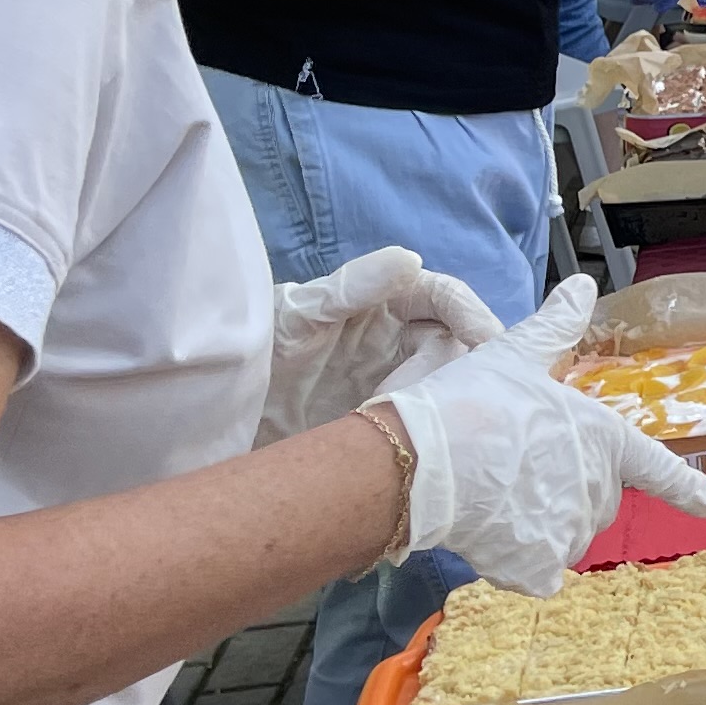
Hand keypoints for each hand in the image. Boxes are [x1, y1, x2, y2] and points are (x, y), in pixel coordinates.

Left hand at [262, 248, 503, 441]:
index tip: (487, 342)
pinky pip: (427, 422)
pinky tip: (437, 443)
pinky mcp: (388, 423)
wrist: (218, 415)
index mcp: (384, 302)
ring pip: (448, 385)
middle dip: (470, 365)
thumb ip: (351, 288)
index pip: (443, 298)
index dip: (470, 314)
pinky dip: (437, 430)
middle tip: (474, 394)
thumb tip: (411, 260)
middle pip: (456, 345)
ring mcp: (396, 381)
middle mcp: (397, 339)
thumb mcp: (298, 316)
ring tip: (443, 422)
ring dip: (452, 400)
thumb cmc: (257, 350)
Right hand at [376, 278, 705, 591]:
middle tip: (513, 469)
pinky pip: (537, 572)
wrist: (423, 459)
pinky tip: (488, 535)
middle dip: (562, 491)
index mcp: (604, 439)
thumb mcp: (517, 353)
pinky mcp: (539, 566)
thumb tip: (581, 285)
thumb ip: (556, 327)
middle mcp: (599, 488)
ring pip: (564, 537)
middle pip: (594, 501)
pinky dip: (516, 562)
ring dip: (538, 526)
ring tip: (493, 495)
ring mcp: (571, 531)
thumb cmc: (472, 402)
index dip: (687, 488)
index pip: (656, 467)